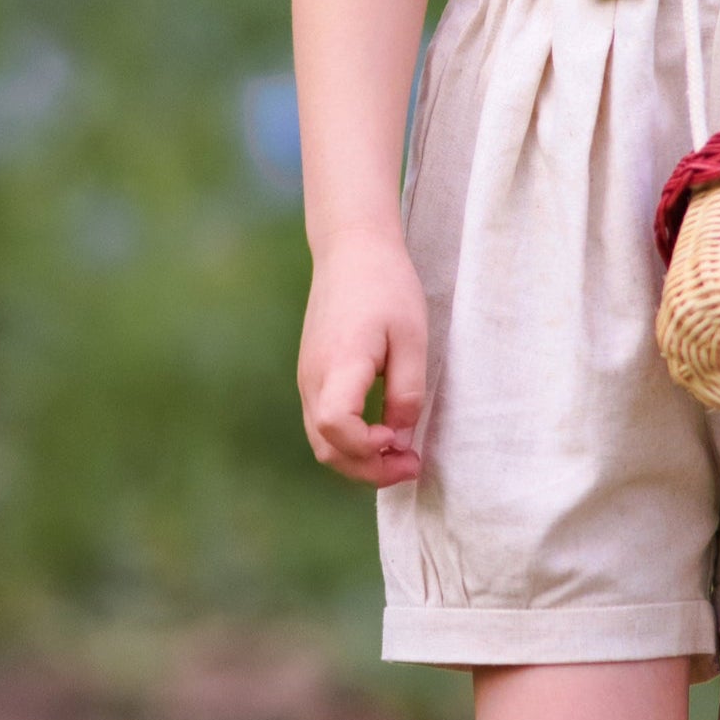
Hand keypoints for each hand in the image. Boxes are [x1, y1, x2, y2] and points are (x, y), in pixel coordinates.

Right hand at [298, 224, 427, 485]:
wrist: (350, 250)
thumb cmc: (386, 287)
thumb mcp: (412, 338)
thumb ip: (407, 392)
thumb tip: (400, 437)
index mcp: (339, 365)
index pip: (335, 428)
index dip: (368, 449)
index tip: (400, 440)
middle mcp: (313, 378)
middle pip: (327, 448)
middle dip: (369, 469)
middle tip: (411, 464)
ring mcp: (307, 378)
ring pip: (322, 441)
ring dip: (359, 458)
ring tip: (400, 452)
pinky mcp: (311, 375)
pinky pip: (323, 423)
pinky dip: (349, 441)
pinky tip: (381, 432)